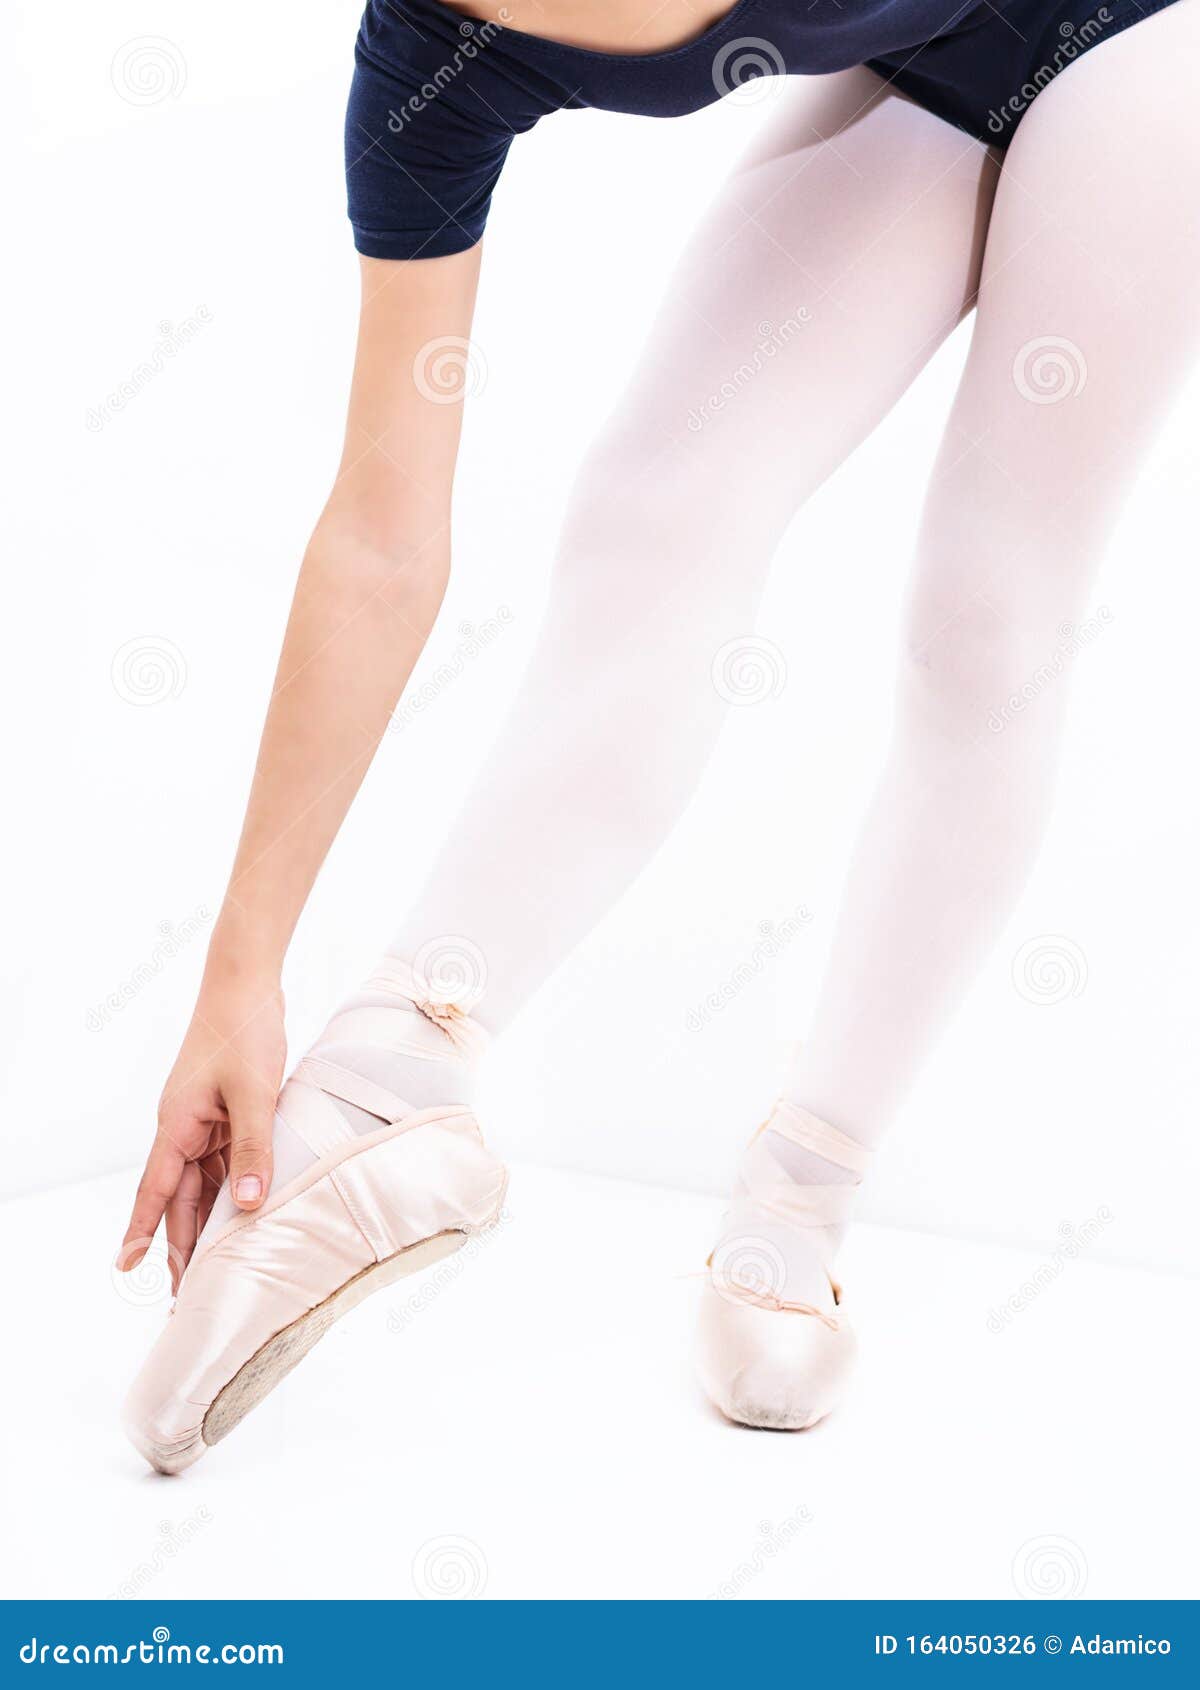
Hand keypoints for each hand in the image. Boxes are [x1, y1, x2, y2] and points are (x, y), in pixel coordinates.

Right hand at [118, 975, 286, 1291]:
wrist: (247, 986)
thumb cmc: (244, 1033)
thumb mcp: (255, 1094)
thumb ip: (255, 1149)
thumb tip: (251, 1202)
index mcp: (178, 1126)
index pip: (156, 1191)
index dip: (143, 1231)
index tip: (126, 1268)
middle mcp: (185, 1129)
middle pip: (179, 1196)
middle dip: (181, 1242)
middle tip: (183, 1291)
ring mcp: (205, 1121)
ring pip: (205, 1182)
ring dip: (210, 1218)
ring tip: (217, 1264)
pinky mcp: (226, 1113)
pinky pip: (226, 1160)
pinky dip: (234, 1186)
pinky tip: (247, 1210)